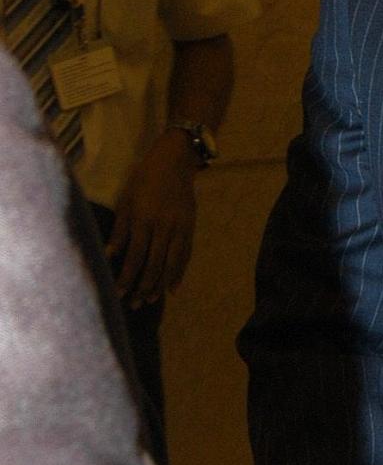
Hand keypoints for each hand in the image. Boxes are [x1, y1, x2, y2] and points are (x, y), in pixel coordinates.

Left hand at [106, 133, 197, 306]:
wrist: (175, 160)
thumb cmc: (144, 178)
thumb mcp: (126, 199)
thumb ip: (120, 228)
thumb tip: (109, 255)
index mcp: (143, 218)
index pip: (135, 256)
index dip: (127, 277)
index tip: (119, 293)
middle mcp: (163, 225)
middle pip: (154, 264)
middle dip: (143, 286)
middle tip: (134, 304)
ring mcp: (179, 226)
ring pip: (171, 262)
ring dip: (160, 284)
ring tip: (151, 300)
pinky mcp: (190, 226)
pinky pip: (185, 254)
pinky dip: (179, 273)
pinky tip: (172, 288)